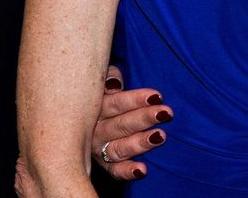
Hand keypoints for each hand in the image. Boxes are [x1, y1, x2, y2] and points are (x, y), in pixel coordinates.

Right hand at [91, 65, 172, 180]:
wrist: (82, 113)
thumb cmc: (101, 91)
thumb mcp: (99, 78)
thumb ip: (108, 76)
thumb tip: (114, 85)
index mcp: (92, 107)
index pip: (114, 103)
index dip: (135, 100)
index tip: (156, 96)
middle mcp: (93, 129)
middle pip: (119, 125)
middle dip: (143, 118)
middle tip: (165, 113)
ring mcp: (97, 149)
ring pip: (118, 148)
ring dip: (140, 143)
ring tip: (160, 136)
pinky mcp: (104, 164)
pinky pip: (114, 171)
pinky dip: (127, 171)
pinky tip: (142, 170)